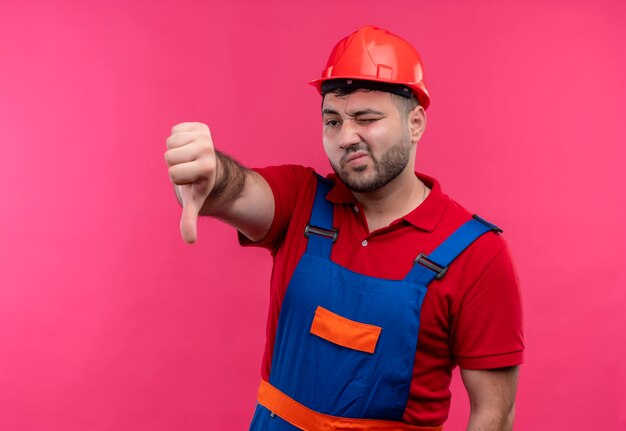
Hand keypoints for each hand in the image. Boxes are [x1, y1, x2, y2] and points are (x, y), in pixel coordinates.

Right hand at [165, 122, 216, 243]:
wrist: (210, 166)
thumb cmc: (198, 185)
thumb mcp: (194, 201)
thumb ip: (190, 219)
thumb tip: (190, 241)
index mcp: (207, 167)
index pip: (174, 173)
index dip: (177, 177)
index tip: (190, 179)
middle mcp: (208, 149)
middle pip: (169, 156)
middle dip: (175, 164)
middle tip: (188, 167)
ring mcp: (205, 135)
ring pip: (170, 142)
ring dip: (176, 151)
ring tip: (189, 157)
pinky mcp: (200, 126)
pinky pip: (174, 131)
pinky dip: (178, 139)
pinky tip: (189, 146)